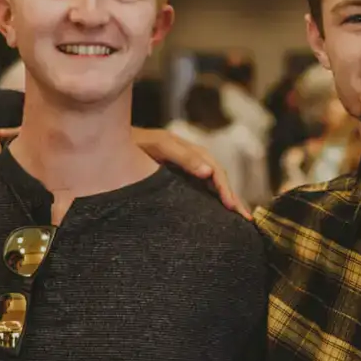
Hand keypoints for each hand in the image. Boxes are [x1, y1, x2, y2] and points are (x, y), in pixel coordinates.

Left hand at [132, 128, 249, 218]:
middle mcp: (193, 159)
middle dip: (233, 198)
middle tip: (245, 219)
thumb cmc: (136, 143)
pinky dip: (212, 199)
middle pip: (219, 179)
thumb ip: (183, 157)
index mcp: (191, 151)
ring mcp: (186, 168)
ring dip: (225, 199)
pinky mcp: (179, 176)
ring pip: (212, 184)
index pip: (216, 171)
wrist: (115, 142)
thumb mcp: (160, 146)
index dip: (226, 189)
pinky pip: (201, 188)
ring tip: (238, 219)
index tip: (232, 206)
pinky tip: (216, 212)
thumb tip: (208, 173)